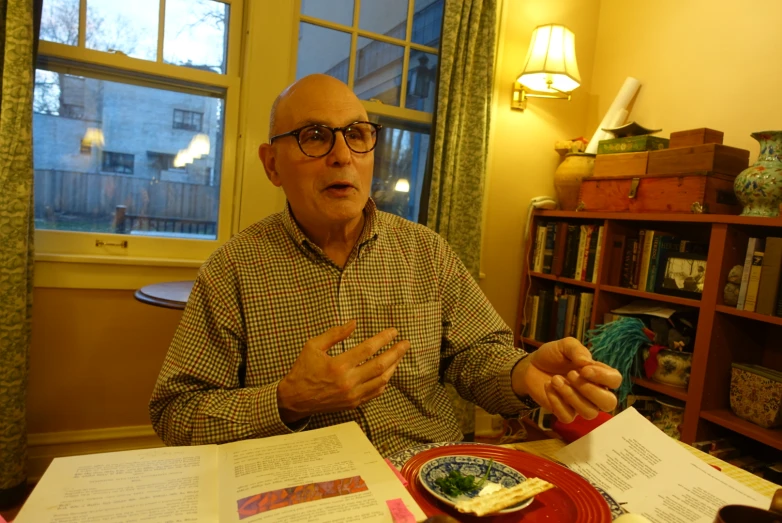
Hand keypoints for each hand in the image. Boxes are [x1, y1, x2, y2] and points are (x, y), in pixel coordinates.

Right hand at [276, 321, 408, 422]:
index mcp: (338, 365)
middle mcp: (348, 381)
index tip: (393, 332)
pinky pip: (375, 393)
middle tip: (406, 343)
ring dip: (393, 367)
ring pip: (381, 380)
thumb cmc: (303, 370)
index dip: (383, 339)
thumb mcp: (313, 346)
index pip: (368, 349)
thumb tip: (353, 323)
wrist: (295, 399)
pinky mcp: (353, 404)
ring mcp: (352, 395)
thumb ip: (335, 334)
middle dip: (396, 353)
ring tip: (399, 356)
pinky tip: (387, 372)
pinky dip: (384, 382)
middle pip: (380, 365)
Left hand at [511, 337, 621, 422]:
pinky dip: (557, 402)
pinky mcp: (565, 412)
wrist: (531, 365)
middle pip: (609, 403)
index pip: (615, 380)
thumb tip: (586, 362)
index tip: (584, 369)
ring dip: (571, 395)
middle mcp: (594, 392)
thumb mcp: (564, 345)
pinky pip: (568, 417)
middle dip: (590, 390)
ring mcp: (580, 404)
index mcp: (599, 374)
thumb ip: (576, 350)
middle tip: (570, 374)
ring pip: (589, 412)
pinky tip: (548, 387)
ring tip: (555, 379)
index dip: (604, 377)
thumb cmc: (553, 355)